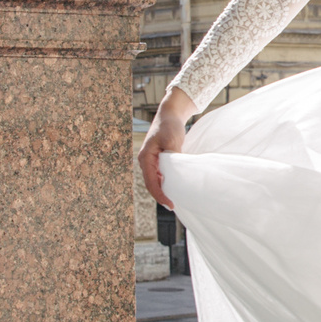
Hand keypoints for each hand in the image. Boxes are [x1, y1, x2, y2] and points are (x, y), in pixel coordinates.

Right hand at [139, 88, 195, 209]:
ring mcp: (150, 161)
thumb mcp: (172, 140)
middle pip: (151, 184)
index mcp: (145, 158)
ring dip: (162, 190)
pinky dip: (165, 183)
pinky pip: (158, 176)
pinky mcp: (156, 160)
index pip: (151, 182)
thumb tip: (175, 170)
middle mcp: (145, 161)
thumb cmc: (170, 126)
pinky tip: (173, 188)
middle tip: (173, 206)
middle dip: (161, 196)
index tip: (170, 204)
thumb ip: (172, 155)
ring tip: (173, 200)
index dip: (160, 195)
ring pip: (154, 181)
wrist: (169, 115)